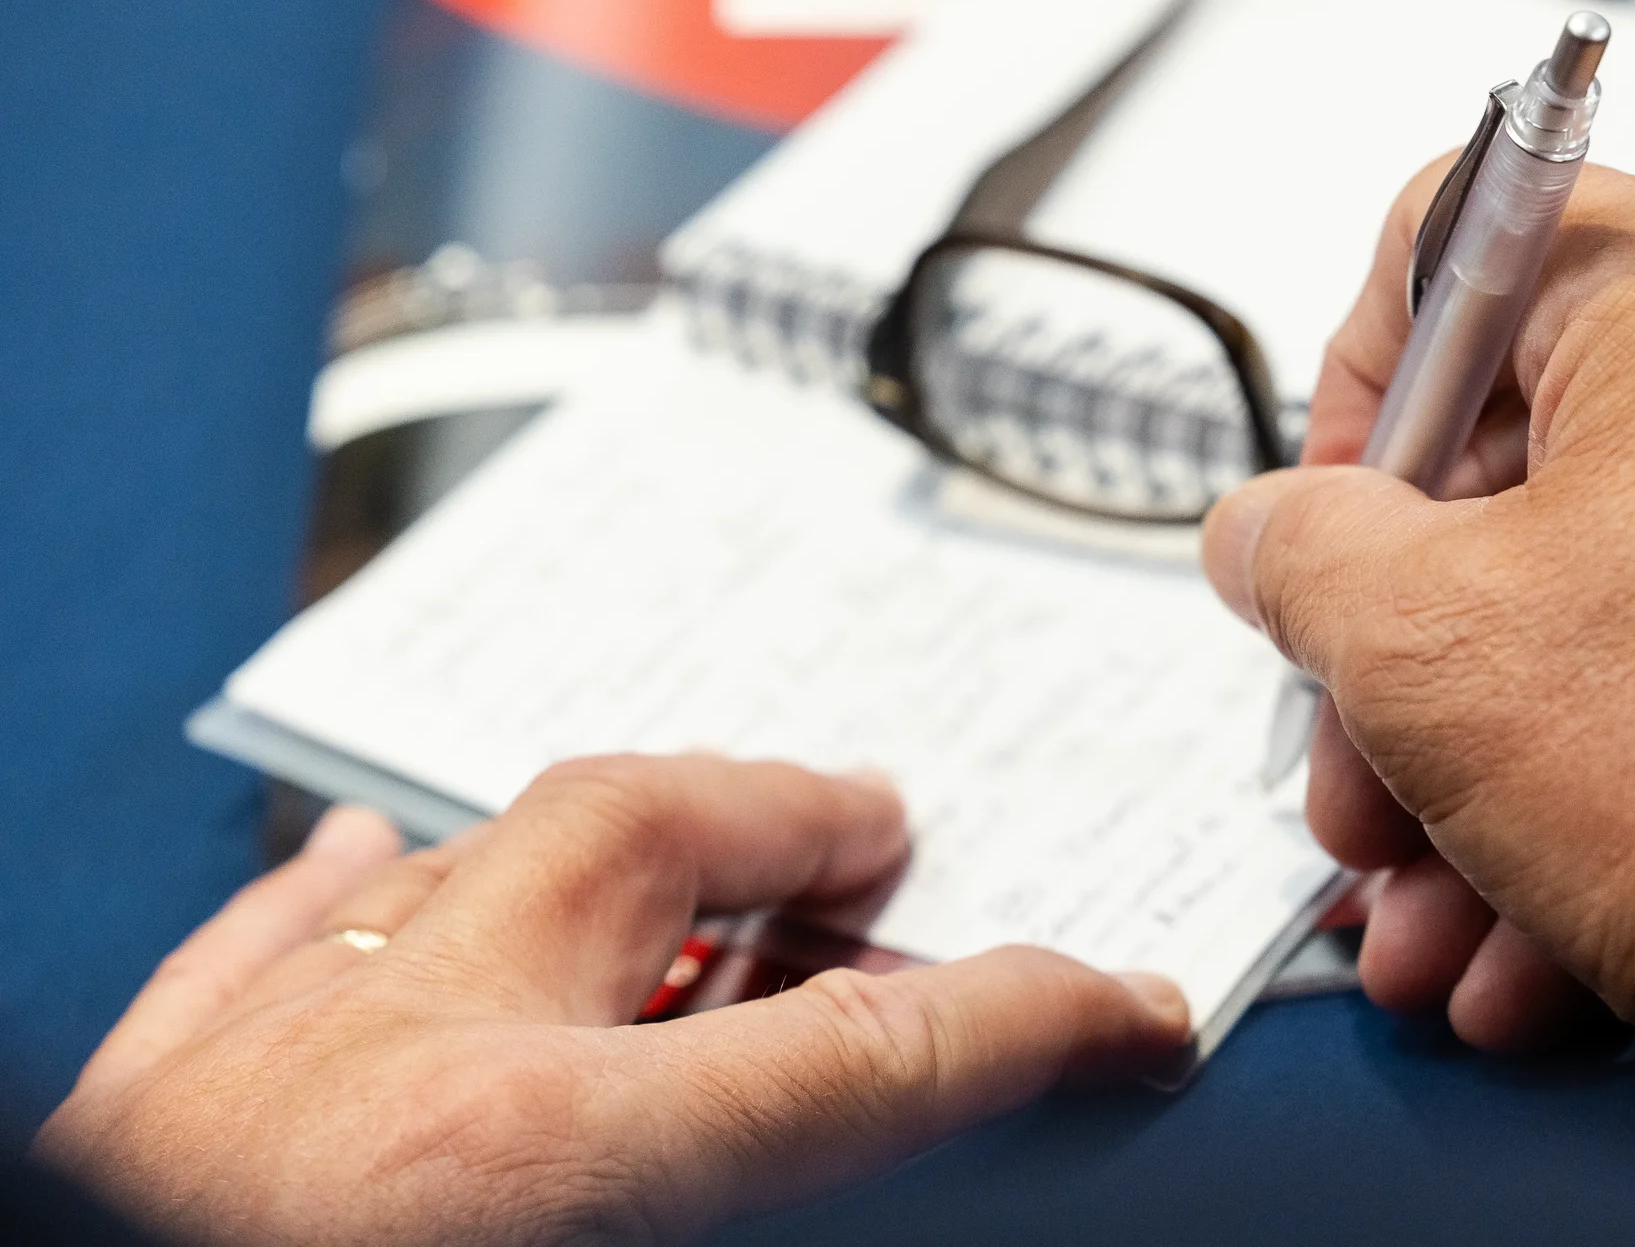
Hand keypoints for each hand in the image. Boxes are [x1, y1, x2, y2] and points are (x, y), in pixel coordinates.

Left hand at [36, 756, 1186, 1244]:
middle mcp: (390, 1078)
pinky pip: (267, 933)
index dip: (1024, 1017)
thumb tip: (871, 1155)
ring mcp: (254, 1067)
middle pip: (647, 844)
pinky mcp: (141, 1097)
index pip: (854, 1058)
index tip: (1117, 1007)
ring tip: (696, 841)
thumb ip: (759, 1192)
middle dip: (789, 817)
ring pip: (466, 854)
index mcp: (525, 1174)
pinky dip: (361, 893)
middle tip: (880, 828)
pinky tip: (385, 861)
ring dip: (603, 841)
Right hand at [1201, 164, 1634, 1106]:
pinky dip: (1617, 787)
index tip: (1335, 527)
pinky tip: (1533, 935)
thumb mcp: (1416, 645)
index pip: (1462, 240)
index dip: (1359, 392)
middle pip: (1532, 461)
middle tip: (1360, 765)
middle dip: (1409, 651)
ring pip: (1620, 599)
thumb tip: (1275, 535)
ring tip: (1432, 906)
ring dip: (1489, 763)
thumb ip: (1297, 550)